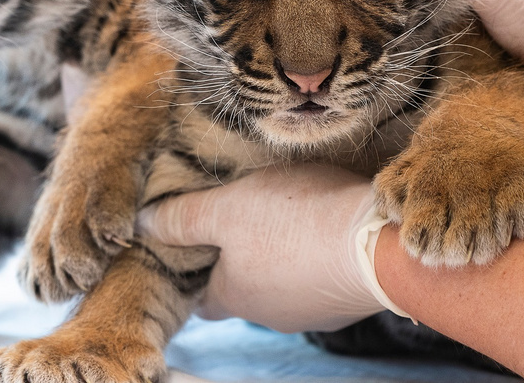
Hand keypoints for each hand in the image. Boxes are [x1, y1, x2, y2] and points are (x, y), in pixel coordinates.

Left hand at [137, 165, 400, 332]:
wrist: (379, 244)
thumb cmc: (295, 222)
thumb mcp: (225, 209)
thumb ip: (183, 218)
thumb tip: (144, 227)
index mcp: (233, 296)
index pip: (200, 296)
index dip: (193, 270)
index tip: (193, 246)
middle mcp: (270, 314)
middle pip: (243, 288)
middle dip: (239, 259)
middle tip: (240, 220)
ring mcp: (313, 310)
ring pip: (284, 282)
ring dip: (281, 254)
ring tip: (286, 213)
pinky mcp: (349, 296)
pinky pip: (322, 274)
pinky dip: (317, 254)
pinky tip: (324, 224)